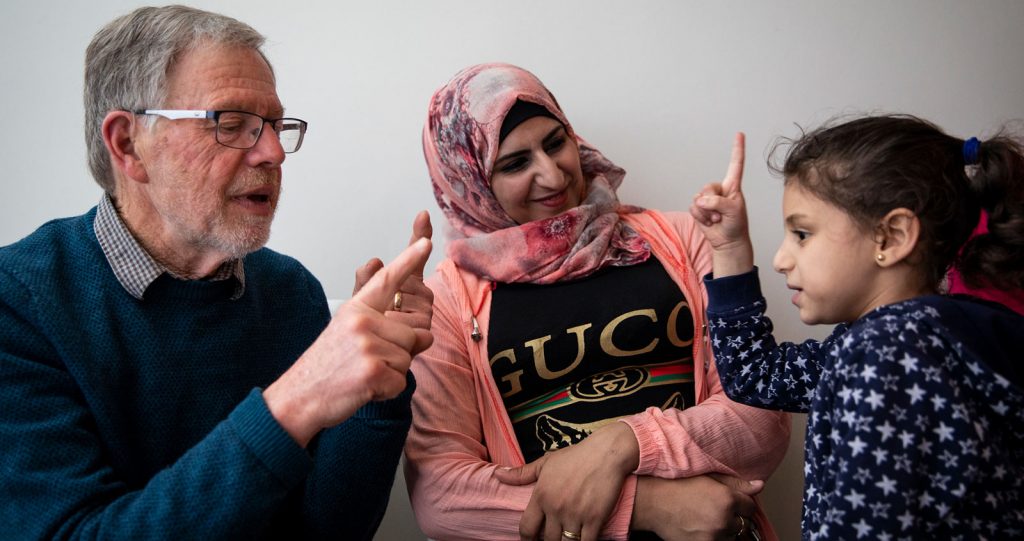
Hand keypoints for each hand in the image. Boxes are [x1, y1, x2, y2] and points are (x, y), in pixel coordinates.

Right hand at [264, 236, 432, 446]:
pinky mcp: (373, 371)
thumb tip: (427, 334)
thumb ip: (388, 329)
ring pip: (408, 358)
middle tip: (367, 362)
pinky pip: (401, 381)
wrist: (300, 396)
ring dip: (392, 373)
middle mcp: (362, 321)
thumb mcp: (352, 335)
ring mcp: (367, 345)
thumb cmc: (328, 364)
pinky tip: (365, 388)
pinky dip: (388, 390)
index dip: (409, 259)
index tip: (426, 241)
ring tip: (364, 374)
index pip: (388, 280)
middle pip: (412, 334)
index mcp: (357, 308)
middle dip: (400, 353)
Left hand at [493, 422, 639, 540]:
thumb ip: (522, 473)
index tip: (532, 540)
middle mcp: (555, 507)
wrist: (607, 453)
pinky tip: (584, 539)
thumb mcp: (546, 462)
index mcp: (541, 495)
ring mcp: (575, 515)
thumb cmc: (576, 456)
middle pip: (547, 540)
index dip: (527, 539)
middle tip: (553, 537)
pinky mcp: (594, 519)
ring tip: (568, 538)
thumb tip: (497, 474)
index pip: (526, 528)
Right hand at [632, 474, 762, 540]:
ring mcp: (713, 535)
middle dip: (732, 518)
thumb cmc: (676, 485)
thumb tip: (758, 486)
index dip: (740, 504)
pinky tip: (698, 527)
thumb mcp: (707, 477)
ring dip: (722, 530)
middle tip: (713, 510)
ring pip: (730, 536)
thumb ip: (735, 483)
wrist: (652, 502)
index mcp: (727, 499)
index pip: (750, 508)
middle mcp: (723, 519)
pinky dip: (711, 537)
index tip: (730, 503)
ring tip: (704, 519)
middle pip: (741, 524)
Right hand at [689, 132, 753, 276]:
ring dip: (706, 212)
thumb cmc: (736, 225)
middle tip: (720, 214)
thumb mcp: (734, 211)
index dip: (737, 149)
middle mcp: (719, 190)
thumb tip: (701, 200)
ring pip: (698, 198)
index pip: (735, 164)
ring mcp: (708, 199)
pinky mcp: (699, 208)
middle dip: (712, 202)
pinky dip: (700, 217)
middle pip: (708, 187)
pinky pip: (693, 207)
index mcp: (733, 186)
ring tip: (716, 219)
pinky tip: (708, 221)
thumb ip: (719, 202)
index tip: (739, 134)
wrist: (727, 242)